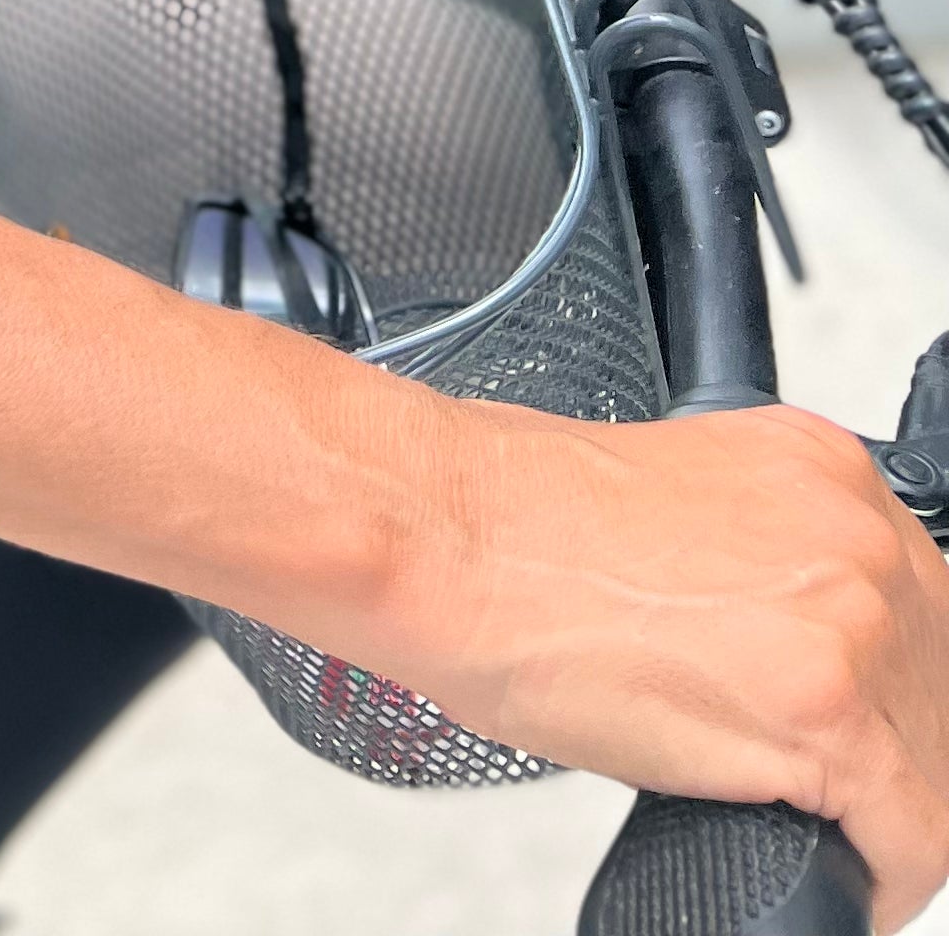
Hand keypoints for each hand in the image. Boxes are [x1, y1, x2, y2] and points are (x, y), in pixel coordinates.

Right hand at [401, 401, 948, 930]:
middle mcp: (854, 533)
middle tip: (841, 794)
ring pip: (938, 763)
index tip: (870, 728)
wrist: (451, 536)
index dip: (897, 686)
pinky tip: (846, 882)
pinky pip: (914, 832)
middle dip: (899, 752)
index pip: (920, 605)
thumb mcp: (679, 495)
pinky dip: (887, 874)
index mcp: (822, 469)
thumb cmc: (516, 520)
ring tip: (837, 839)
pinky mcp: (823, 712)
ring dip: (895, 816)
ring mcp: (848, 620)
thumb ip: (759, 547)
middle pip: (940, 683)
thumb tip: (774, 631)